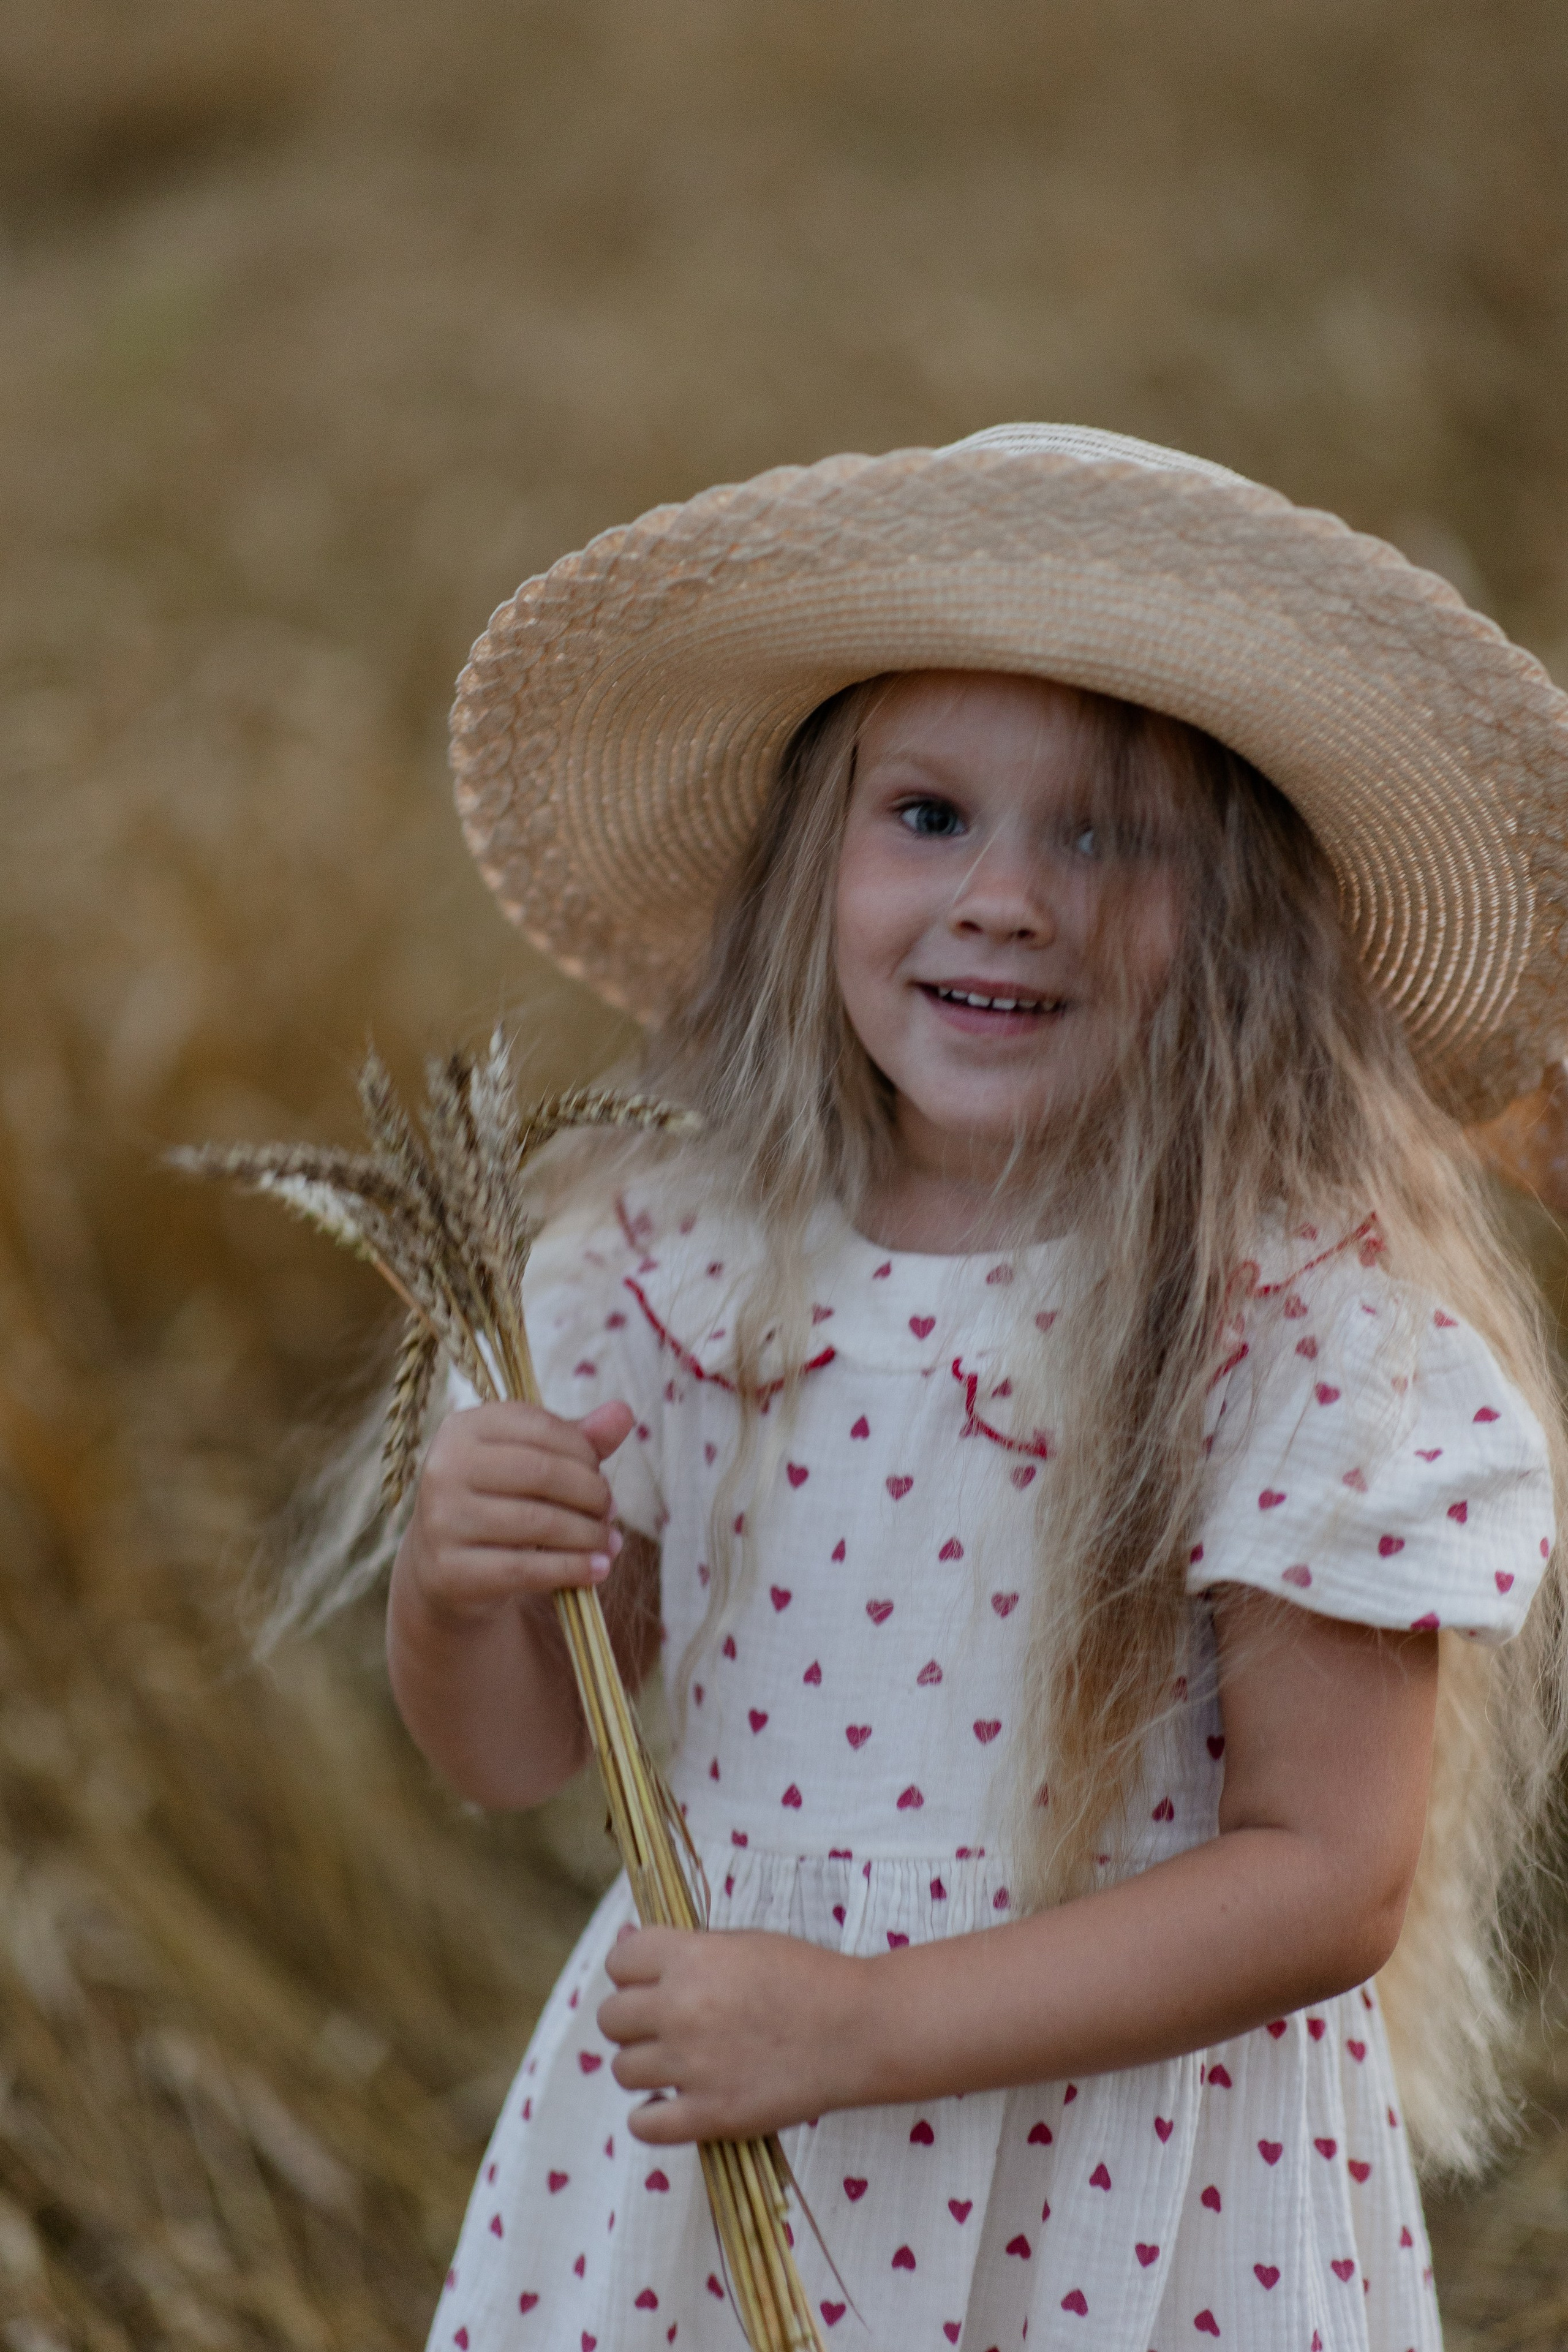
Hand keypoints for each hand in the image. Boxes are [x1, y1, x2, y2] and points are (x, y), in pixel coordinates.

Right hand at [406, 1396, 635, 1623]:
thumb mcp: (532, 1464)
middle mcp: (445, 1468)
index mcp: (463, 1427)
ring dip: (588, 1534)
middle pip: (542, 1472)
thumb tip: (624, 1413)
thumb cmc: (499, 1504)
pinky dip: (572, 1568)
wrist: (447, 1572)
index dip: (584, 1451)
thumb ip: (577, 1439)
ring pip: (538, 1522)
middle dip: (591, 1493)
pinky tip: (597, 1570)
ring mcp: (443, 1521)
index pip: (540, 1425)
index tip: (602, 1477)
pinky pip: (526, 1568)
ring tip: (608, 1542)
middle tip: (609, 1512)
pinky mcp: (451, 1571)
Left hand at [598, 1924, 866, 2142]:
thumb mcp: (742, 1943)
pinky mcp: (711, 2115)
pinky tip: (673, 2103)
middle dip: (633, 2020)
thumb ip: (683, 1947)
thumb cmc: (805, 1977)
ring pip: (623, 2070)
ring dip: (645, 2067)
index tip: (652, 1982)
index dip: (633, 1972)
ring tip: (677, 2064)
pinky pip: (644, 2125)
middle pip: (612, 2019)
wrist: (858, 2030)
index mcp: (690, 1959)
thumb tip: (625, 1940)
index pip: (619, 1961)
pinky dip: (652, 2116)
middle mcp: (682, 2009)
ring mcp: (693, 2066)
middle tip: (665, 2025)